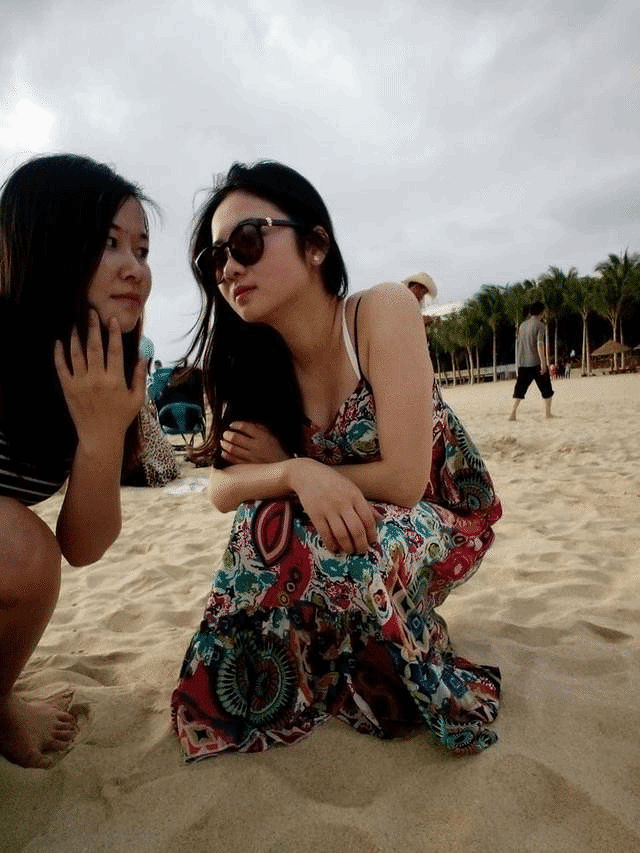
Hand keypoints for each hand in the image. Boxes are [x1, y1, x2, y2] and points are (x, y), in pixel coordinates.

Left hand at [54, 310, 146, 454]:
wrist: (100, 436)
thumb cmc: (121, 417)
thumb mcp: (137, 398)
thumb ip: (139, 376)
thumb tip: (144, 356)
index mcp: (115, 380)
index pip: (115, 350)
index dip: (114, 334)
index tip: (112, 320)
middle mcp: (97, 378)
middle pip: (94, 347)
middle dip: (93, 328)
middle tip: (90, 312)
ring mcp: (80, 383)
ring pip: (76, 354)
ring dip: (75, 337)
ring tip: (75, 325)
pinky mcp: (68, 388)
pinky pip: (62, 367)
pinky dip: (59, 354)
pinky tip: (59, 343)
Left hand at [221, 421, 289, 463]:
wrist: (282, 467)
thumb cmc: (277, 450)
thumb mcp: (272, 435)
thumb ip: (260, 428)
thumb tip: (247, 423)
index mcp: (263, 437)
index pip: (245, 427)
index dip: (236, 424)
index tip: (232, 424)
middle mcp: (256, 447)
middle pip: (236, 438)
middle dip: (227, 434)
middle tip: (225, 433)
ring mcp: (252, 458)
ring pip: (233, 449)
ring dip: (225, 444)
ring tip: (223, 441)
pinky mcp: (249, 467)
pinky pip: (234, 460)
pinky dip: (226, 456)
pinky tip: (223, 452)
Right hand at [287, 458, 381, 554]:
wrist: (307, 474)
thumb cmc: (332, 482)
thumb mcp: (352, 489)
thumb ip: (365, 505)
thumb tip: (380, 519)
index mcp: (355, 495)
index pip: (368, 519)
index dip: (371, 533)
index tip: (372, 542)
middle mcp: (343, 503)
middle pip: (356, 530)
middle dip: (361, 544)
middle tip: (361, 551)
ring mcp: (328, 509)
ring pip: (341, 534)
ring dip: (347, 547)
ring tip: (349, 551)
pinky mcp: (315, 514)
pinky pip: (325, 534)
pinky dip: (331, 544)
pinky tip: (334, 548)